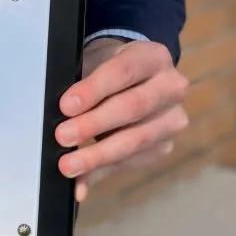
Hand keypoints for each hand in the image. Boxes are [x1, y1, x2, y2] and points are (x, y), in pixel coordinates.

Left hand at [56, 38, 187, 203]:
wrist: (133, 79)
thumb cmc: (110, 70)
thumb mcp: (96, 64)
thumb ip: (81, 86)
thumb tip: (62, 113)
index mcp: (153, 56)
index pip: (123, 71)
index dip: (94, 89)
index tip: (66, 105)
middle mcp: (171, 87)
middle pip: (132, 107)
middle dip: (94, 124)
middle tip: (63, 136)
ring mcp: (173, 119)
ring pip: (136, 140)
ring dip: (99, 155)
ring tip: (69, 164)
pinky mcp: (165, 146)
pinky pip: (132, 161)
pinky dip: (103, 170)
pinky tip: (82, 180)